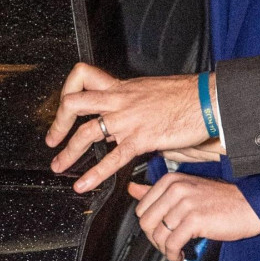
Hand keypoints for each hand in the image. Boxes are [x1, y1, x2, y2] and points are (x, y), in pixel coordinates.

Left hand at [46, 63, 212, 192]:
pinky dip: (94, 174)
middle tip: (53, 139)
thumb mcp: (149, 91)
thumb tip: (120, 121)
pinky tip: (84, 185)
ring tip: (59, 165)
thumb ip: (130, 105)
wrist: (207, 99)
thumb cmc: (184, 95)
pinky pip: (111, 159)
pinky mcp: (140, 138)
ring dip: (68, 152)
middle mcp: (119, 100)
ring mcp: (127, 119)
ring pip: (85, 132)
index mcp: (121, 86)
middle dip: (58, 122)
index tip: (66, 107)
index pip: (82, 76)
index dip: (67, 89)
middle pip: (73, 102)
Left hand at [128, 175, 259, 260]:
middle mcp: (176, 189)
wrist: (248, 205)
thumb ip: (156, 190)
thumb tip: (132, 189)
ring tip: (174, 251)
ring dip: (164, 249)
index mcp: (170, 180)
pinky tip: (181, 254)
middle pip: (146, 222)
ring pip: (158, 234)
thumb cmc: (219, 199)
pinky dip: (173, 254)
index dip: (149, 225)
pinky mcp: (195, 220)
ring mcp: (185, 203)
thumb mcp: (186, 188)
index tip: (159, 231)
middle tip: (166, 244)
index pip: (142, 207)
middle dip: (154, 239)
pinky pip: (172, 243)